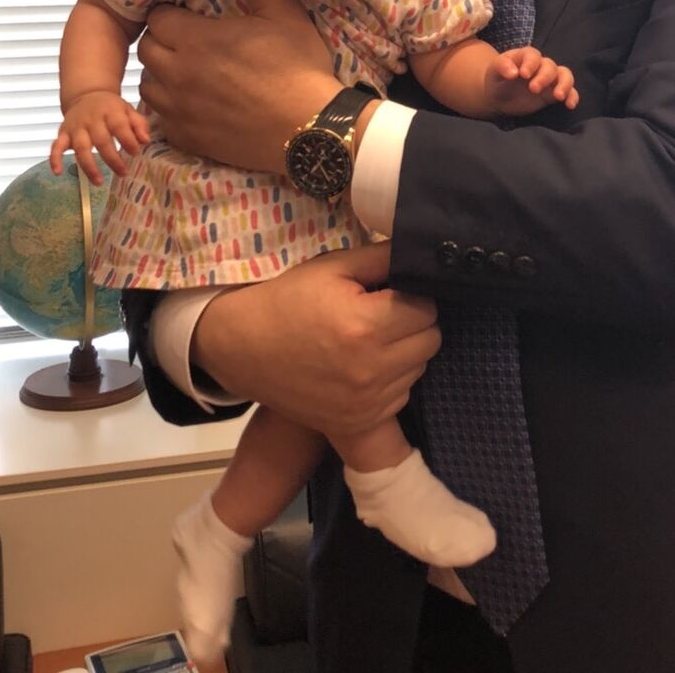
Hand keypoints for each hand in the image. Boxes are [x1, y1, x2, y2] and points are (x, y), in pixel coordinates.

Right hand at [49, 90, 150, 184]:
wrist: (86, 95)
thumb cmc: (111, 107)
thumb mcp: (128, 110)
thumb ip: (138, 124)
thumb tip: (145, 141)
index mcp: (110, 111)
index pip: (119, 126)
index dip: (128, 141)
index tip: (136, 153)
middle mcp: (91, 119)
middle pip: (101, 141)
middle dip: (113, 159)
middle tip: (123, 173)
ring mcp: (76, 127)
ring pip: (81, 148)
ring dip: (89, 166)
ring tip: (99, 182)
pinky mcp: (63, 133)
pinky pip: (56, 146)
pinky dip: (54, 159)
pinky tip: (58, 173)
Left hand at [137, 0, 340, 171]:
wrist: (308, 130)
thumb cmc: (300, 69)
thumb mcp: (286, 14)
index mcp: (196, 40)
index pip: (156, 18)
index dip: (170, 14)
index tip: (187, 16)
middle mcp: (178, 74)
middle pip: (146, 50)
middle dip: (161, 41)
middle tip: (187, 42)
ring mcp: (179, 110)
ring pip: (147, 86)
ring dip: (161, 75)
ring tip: (186, 73)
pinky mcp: (187, 138)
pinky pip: (161, 119)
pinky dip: (171, 109)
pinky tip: (194, 104)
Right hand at [192, 242, 440, 433]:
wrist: (243, 348)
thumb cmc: (289, 299)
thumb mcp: (333, 266)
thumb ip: (383, 257)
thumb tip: (421, 252)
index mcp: (366, 326)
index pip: (427, 308)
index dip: (412, 295)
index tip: (391, 293)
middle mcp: (371, 369)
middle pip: (431, 340)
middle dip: (414, 322)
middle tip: (383, 314)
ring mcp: (366, 402)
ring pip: (419, 368)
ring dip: (405, 351)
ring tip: (371, 339)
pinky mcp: (359, 421)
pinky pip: (401, 395)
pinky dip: (392, 379)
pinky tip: (364, 365)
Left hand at [486, 47, 578, 114]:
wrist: (500, 97)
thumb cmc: (497, 80)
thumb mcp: (493, 71)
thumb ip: (502, 66)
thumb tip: (513, 72)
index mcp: (525, 57)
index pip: (532, 55)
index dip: (530, 63)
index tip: (523, 74)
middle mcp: (540, 65)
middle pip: (550, 66)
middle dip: (544, 77)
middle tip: (533, 89)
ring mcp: (549, 79)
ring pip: (564, 75)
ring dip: (564, 84)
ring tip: (558, 96)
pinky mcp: (554, 92)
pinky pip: (569, 91)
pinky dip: (572, 96)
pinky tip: (570, 105)